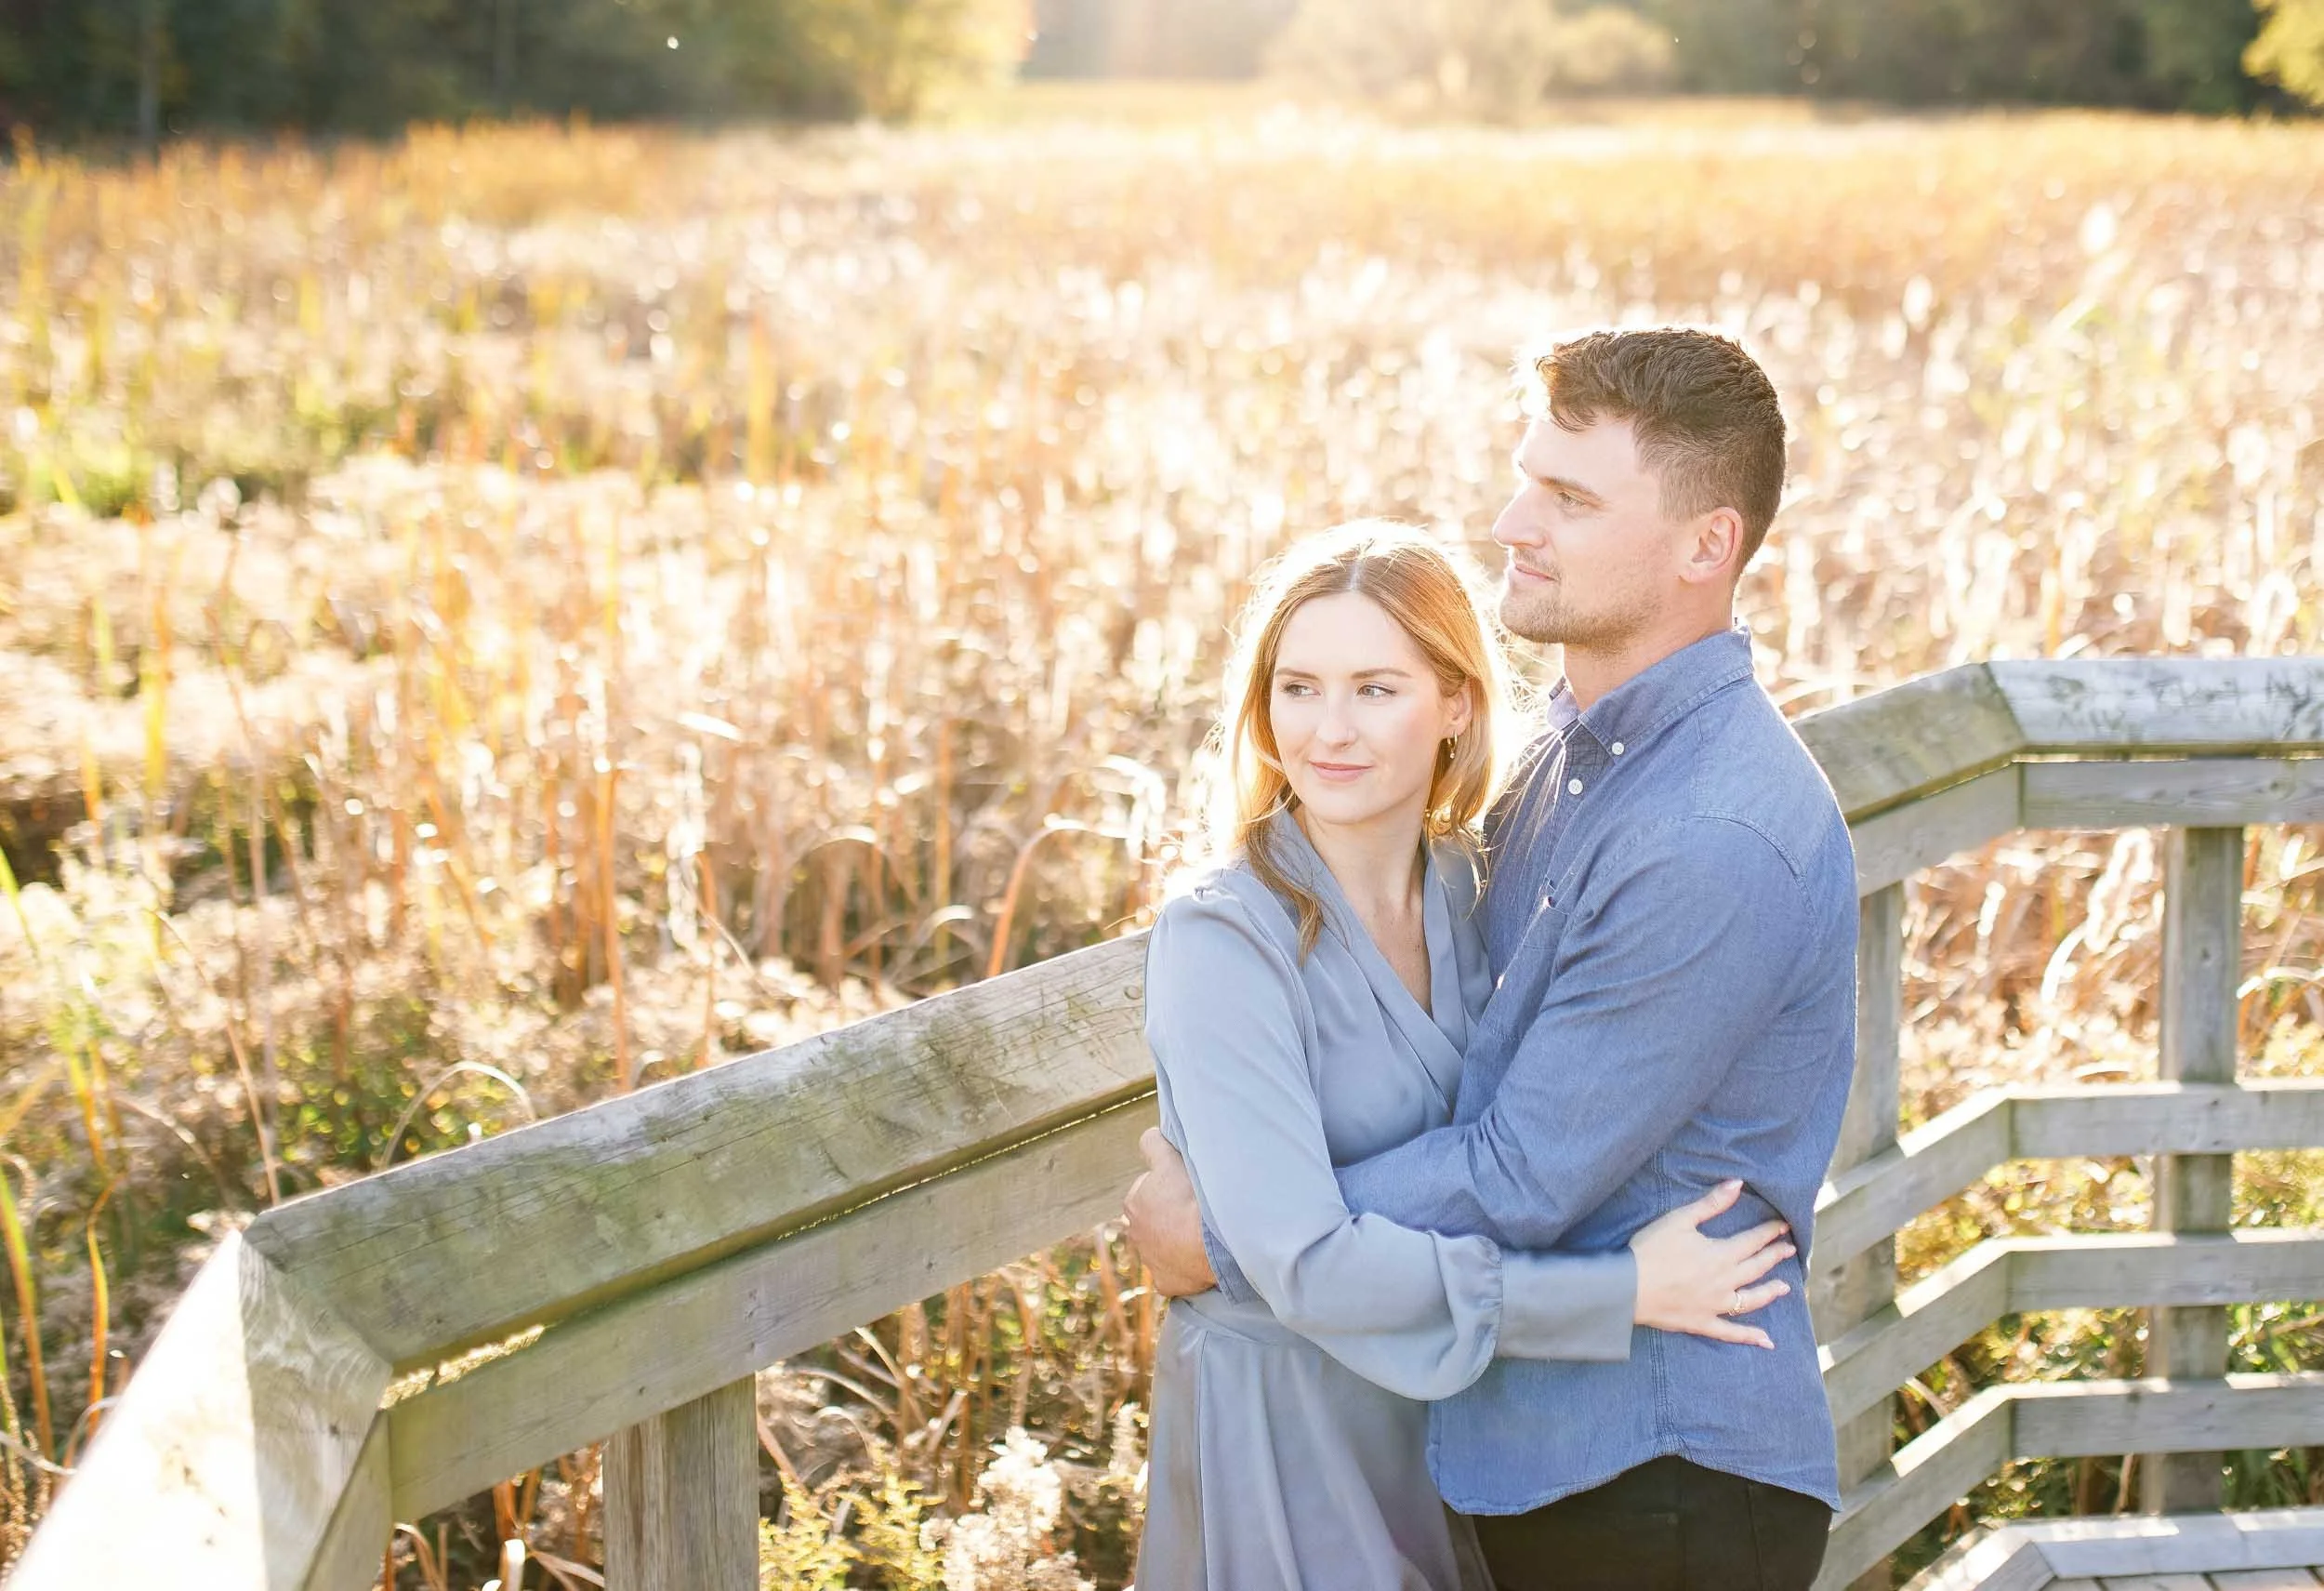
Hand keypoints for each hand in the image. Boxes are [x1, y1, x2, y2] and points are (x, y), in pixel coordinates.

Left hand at [1123, 1127, 1217, 1297]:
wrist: (1211, 1243)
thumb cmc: (1191, 1198)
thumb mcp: (1170, 1159)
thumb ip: (1154, 1144)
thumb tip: (1149, 1137)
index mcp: (1133, 1203)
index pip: (1148, 1189)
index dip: (1168, 1186)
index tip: (1185, 1188)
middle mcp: (1136, 1234)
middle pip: (1154, 1220)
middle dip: (1169, 1215)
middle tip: (1195, 1211)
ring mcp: (1151, 1262)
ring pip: (1164, 1247)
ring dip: (1178, 1241)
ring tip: (1201, 1235)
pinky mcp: (1166, 1283)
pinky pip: (1175, 1274)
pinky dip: (1185, 1269)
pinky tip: (1200, 1260)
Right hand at [1628, 1180, 1794, 1349]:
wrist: (1628, 1287)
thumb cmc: (1651, 1249)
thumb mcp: (1680, 1220)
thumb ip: (1711, 1203)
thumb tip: (1737, 1184)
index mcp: (1721, 1254)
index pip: (1753, 1241)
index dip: (1770, 1232)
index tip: (1784, 1226)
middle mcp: (1725, 1281)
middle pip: (1757, 1267)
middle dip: (1774, 1256)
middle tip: (1790, 1249)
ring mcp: (1716, 1305)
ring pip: (1751, 1299)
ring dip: (1770, 1292)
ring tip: (1785, 1287)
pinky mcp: (1703, 1322)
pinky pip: (1731, 1332)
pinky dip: (1750, 1337)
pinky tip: (1767, 1342)